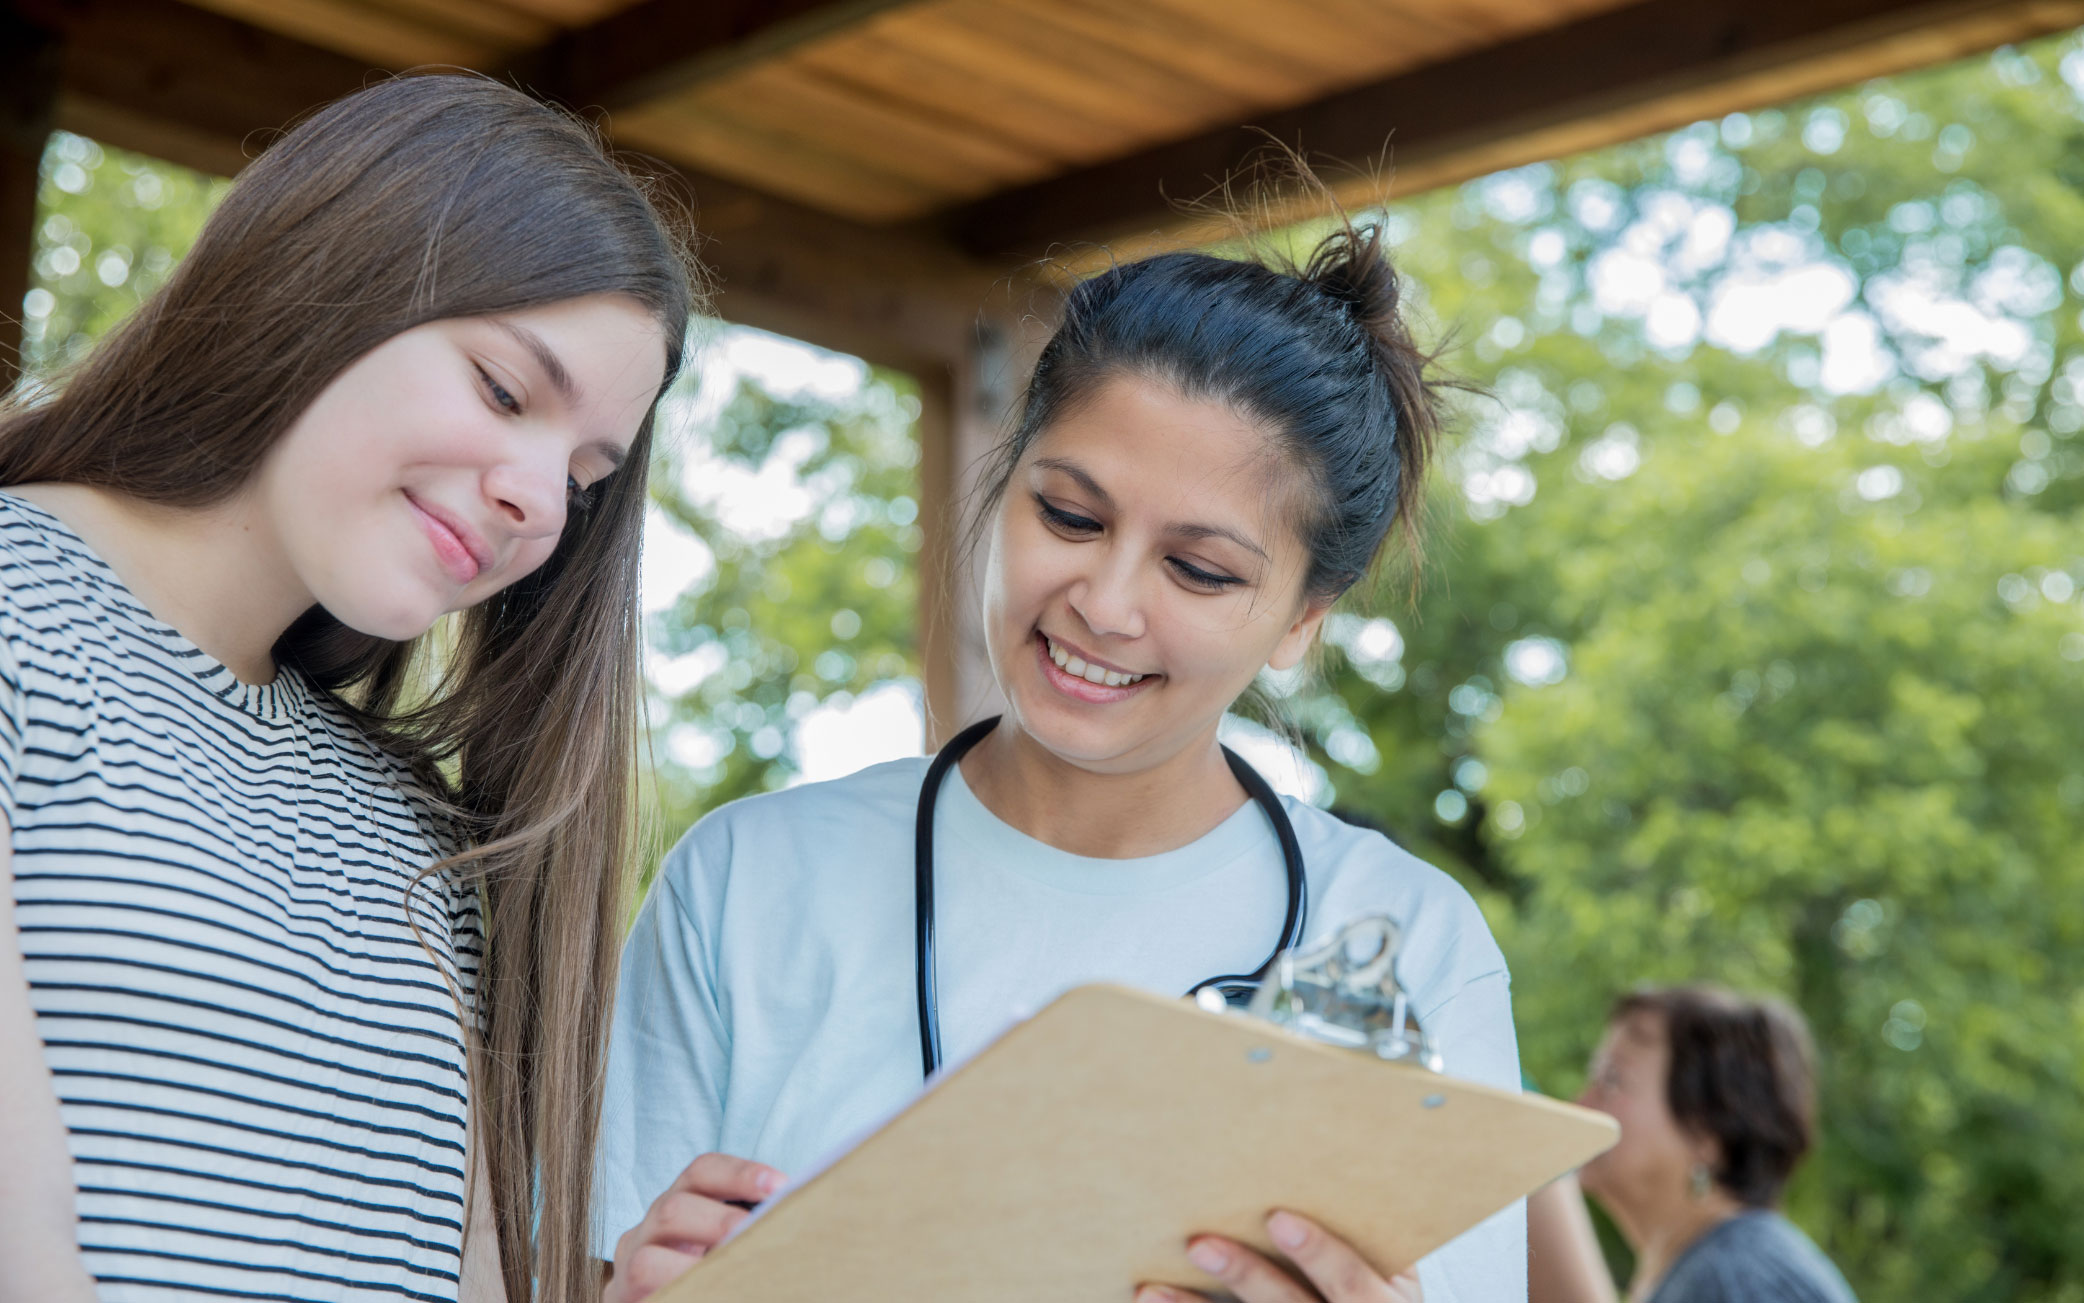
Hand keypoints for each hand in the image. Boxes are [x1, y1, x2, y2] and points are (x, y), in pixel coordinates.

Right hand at [603, 1152, 784, 1302]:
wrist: (673, 1294)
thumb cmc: (713, 1270)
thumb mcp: (726, 1241)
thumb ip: (748, 1227)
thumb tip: (798, 1216)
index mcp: (681, 1202)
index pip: (702, 1171)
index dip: (740, 1174)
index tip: (780, 1184)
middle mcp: (649, 1227)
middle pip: (673, 1208)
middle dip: (718, 1220)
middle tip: (753, 1234)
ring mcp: (629, 1264)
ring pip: (647, 1259)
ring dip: (693, 1267)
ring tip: (733, 1269)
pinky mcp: (623, 1296)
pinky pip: (644, 1290)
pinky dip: (678, 1288)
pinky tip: (711, 1291)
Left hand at [1136, 1210, 1421, 1302]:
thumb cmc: (1378, 1282)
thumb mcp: (1391, 1266)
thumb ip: (1358, 1225)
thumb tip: (1306, 1152)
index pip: (1351, 1283)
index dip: (1319, 1252)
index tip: (1278, 1218)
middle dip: (1245, 1275)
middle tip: (1199, 1243)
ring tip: (1152, 1288)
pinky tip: (1151, 1301)